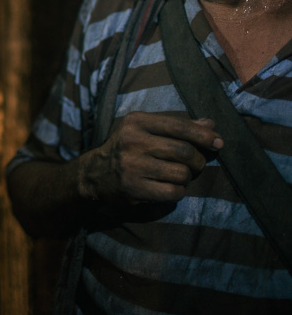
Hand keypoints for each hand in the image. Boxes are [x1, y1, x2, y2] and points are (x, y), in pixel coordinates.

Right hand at [77, 111, 222, 204]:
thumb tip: (211, 124)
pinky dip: (178, 191)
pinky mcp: (134, 188)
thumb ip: (178, 126)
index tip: (219, 142)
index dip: (203, 135)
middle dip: (198, 160)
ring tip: (177, 175)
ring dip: (187, 177)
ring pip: (182, 173)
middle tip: (195, 164)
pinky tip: (168, 187)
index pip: (179, 126)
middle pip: (185, 151)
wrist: (95, 173)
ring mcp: (132, 166)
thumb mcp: (146, 130)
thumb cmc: (128, 148)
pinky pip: (173, 192)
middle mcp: (132, 141)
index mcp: (136, 122)